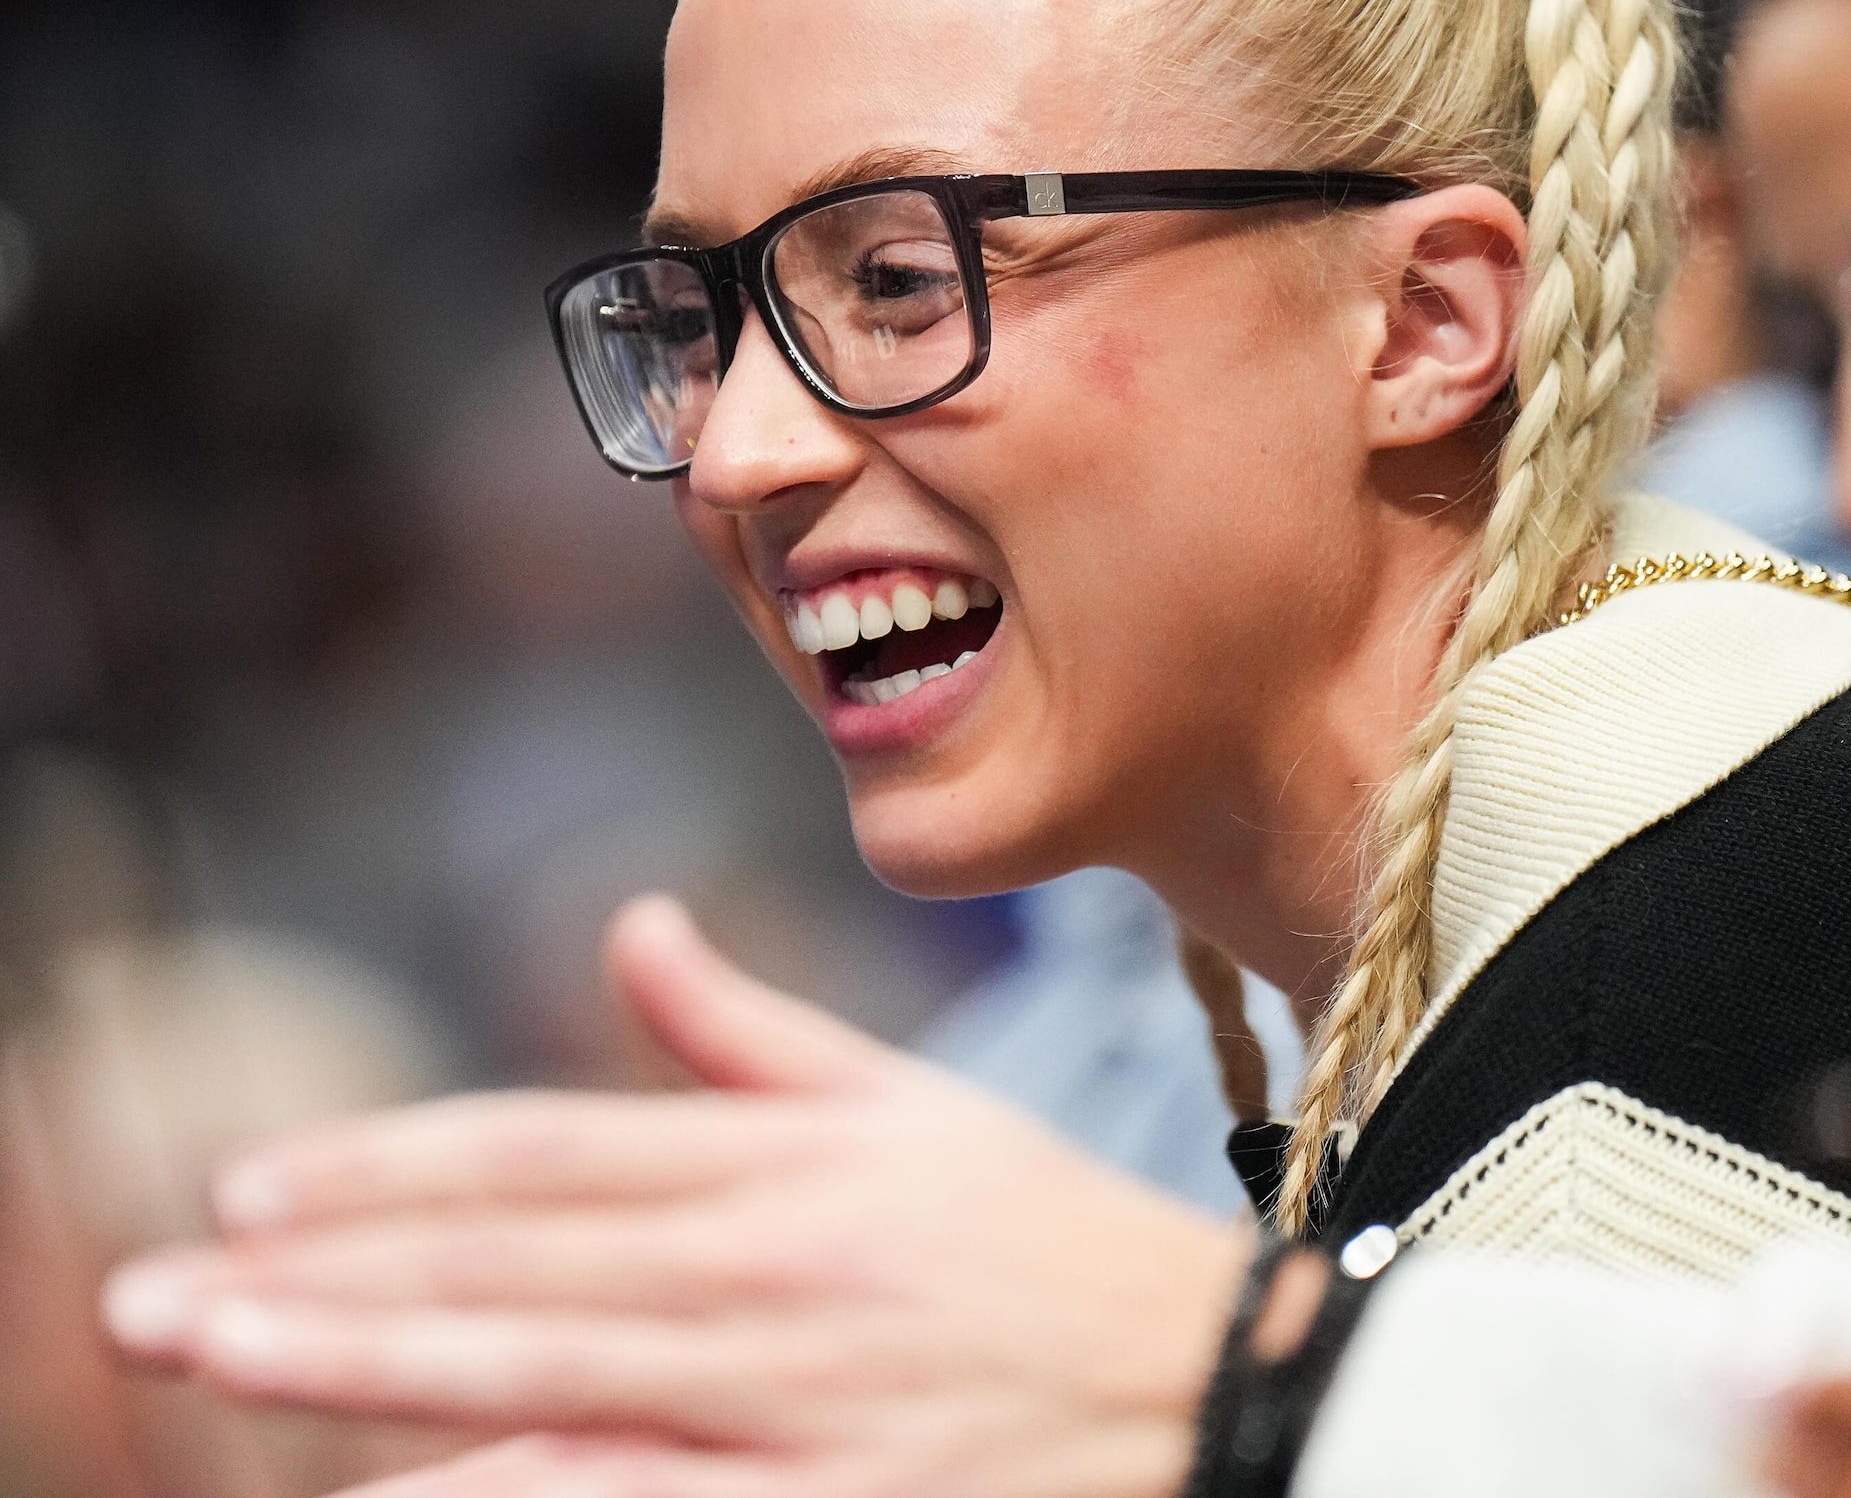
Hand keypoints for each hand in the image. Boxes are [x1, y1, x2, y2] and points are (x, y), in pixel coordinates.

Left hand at [101, 895, 1249, 1497]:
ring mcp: (802, 1405)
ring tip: (227, 1375)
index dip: (391, 1167)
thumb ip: (753, 1032)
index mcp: (797, 1165)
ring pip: (550, 1396)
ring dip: (373, 1390)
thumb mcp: (916, 1113)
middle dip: (321, 1285)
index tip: (247, 1185)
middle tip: (154, 1300)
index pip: (553, 1155)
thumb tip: (628, 921)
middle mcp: (781, 1276)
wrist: (1221, 1386)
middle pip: (517, 1276)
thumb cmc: (1052, 1249)